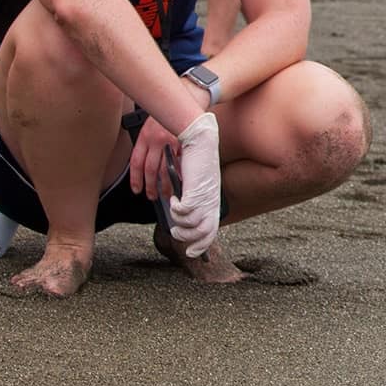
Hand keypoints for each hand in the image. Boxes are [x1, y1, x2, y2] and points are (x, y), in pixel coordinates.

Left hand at [129, 115, 178, 200]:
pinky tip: (180, 182)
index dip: (135, 179)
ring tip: (166, 193)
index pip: (136, 162)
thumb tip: (146, 166)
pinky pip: (181, 163)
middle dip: (151, 186)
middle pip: (150, 169)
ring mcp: (171, 142)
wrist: (185, 98)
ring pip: (166, 169)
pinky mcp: (184, 143)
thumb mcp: (150, 126)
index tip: (137, 189)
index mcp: (145, 136)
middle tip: (152, 195)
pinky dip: (180, 174)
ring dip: (165, 184)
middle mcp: (156, 140)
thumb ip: (148, 144)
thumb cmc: (168, 114)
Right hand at [168, 112, 221, 257]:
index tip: (192, 253)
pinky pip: (184, 211)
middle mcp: (212, 199)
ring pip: (191, 224)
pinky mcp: (196, 188)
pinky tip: (172, 200)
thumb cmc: (194, 154)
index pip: (212, 229)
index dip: (203, 244)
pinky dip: (176, 210)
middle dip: (187, 238)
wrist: (198, 132)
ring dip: (178, 223)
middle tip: (175, 232)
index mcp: (212, 197)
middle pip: (203, 233)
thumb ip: (190, 195)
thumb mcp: (194, 179)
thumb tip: (180, 213)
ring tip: (172, 212)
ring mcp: (206, 195)